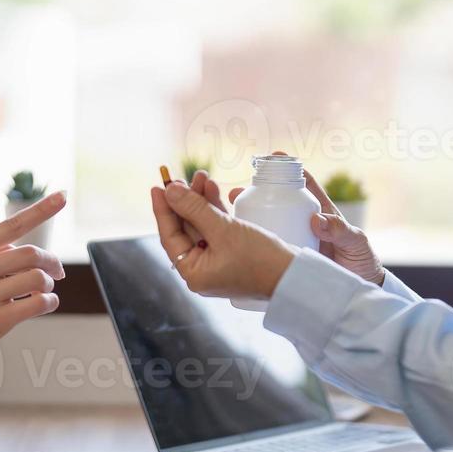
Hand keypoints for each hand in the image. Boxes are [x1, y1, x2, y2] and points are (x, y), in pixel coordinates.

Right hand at [0, 192, 67, 367]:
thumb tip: (28, 252)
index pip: (12, 224)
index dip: (41, 209)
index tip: (62, 196)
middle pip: (32, 253)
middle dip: (52, 261)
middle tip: (58, 272)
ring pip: (37, 278)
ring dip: (49, 284)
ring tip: (43, 291)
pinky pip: (38, 303)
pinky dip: (49, 301)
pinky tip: (46, 303)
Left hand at [150, 180, 293, 299]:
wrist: (295, 275)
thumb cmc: (259, 258)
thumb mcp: (224, 229)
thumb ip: (194, 208)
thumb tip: (170, 191)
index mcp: (194, 273)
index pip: (170, 236)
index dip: (163, 209)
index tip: (158, 186)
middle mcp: (202, 270)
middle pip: (185, 228)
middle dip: (185, 200)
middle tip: (183, 177)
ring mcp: (217, 261)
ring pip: (201, 225)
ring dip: (200, 201)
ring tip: (201, 176)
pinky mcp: (232, 253)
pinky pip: (216, 228)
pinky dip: (214, 209)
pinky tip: (212, 189)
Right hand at [224, 152, 384, 285]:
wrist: (354, 291)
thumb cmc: (360, 260)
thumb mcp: (355, 243)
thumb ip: (340, 231)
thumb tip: (316, 220)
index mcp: (321, 210)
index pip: (303, 183)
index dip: (287, 167)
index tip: (272, 156)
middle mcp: (302, 222)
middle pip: (274, 201)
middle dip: (253, 193)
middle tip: (234, 191)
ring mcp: (292, 238)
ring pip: (265, 221)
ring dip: (245, 215)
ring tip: (224, 212)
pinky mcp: (286, 256)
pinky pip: (265, 245)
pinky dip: (249, 240)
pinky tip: (232, 240)